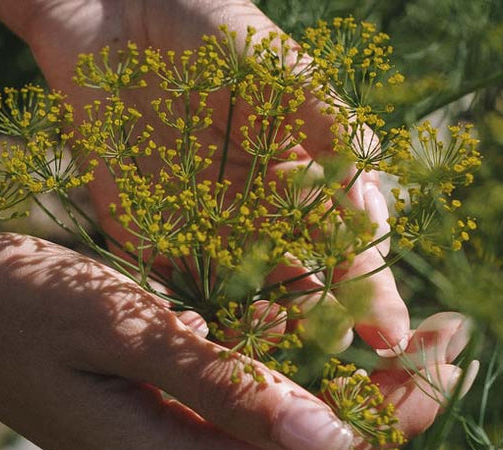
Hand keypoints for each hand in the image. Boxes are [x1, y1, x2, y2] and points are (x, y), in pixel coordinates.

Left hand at [0, 0, 409, 352]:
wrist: (114, 13)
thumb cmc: (211, 31)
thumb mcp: (285, 73)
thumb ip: (330, 132)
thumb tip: (373, 203)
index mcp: (299, 176)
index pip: (346, 246)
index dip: (369, 289)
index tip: (388, 334)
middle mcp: (255, 210)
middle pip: (298, 283)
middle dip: (320, 324)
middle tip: (337, 361)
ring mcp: (199, 225)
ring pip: (238, 296)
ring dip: (259, 330)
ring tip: (278, 357)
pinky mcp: (142, 230)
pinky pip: (170, 284)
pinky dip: (189, 317)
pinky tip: (210, 344)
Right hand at [0, 221, 473, 449]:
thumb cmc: (13, 300)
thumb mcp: (120, 327)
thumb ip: (223, 385)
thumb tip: (334, 437)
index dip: (395, 413)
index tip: (450, 349)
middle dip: (382, 403)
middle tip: (442, 334)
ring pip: (276, 443)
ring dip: (335, 391)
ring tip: (384, 330)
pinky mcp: (144, 433)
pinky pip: (235, 423)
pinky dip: (279, 384)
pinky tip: (298, 336)